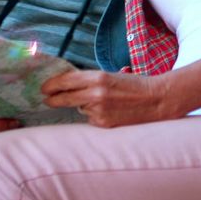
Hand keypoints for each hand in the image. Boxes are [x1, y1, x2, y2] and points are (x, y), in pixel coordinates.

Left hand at [42, 70, 179, 127]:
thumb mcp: (111, 76)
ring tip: (103, 102)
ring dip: (83, 105)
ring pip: (79, 108)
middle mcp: (96, 94)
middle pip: (64, 98)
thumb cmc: (135, 85)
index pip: (65, 81)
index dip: (51, 85)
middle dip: (54, 99)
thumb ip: (90, 80)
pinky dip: (94, 115)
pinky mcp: (104, 124)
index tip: (43, 88)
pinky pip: (90, 119)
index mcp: (98, 77)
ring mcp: (99, 110)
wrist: (157, 100)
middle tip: (48, 100)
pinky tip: (109, 111)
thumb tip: (68, 86)